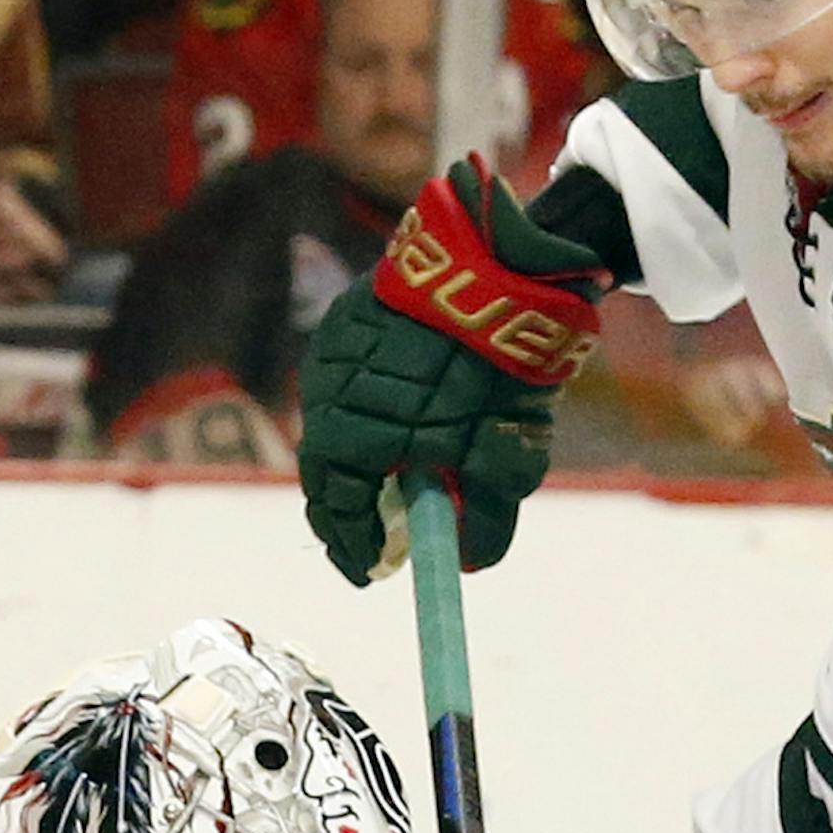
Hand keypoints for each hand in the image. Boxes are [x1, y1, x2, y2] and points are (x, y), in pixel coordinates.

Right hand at [297, 155, 603, 586]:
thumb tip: (466, 564)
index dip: (352, 545)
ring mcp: (333, 348)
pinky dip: (360, 413)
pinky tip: (390, 422)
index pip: (336, 508)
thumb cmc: (502, 365)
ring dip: (353, 460)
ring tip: (383, 485)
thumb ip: (484, 520)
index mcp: (353, 433)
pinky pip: (342, 380)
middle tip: (373, 539)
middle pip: (325, 469)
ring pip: (330, 423)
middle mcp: (327, 392)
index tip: (371, 572)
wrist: (506, 260)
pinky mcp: (349, 314)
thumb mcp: (507, 458)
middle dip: (348, 510)